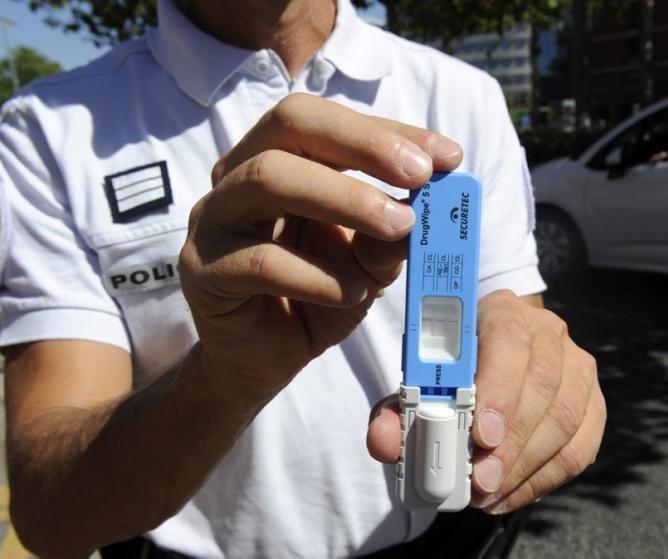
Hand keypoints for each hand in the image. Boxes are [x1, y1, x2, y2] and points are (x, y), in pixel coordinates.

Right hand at [179, 93, 462, 399]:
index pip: (327, 120)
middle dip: (363, 144)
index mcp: (277, 157)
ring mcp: (212, 220)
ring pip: (269, 179)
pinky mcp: (202, 271)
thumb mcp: (368, 262)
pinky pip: (259, 261)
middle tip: (420, 176)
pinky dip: (318, 275)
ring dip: (345, 199)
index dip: (389, 131)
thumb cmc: (319, 293)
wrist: (268, 357)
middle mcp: (237, 175)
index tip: (447, 156)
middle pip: (290, 124)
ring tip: (398, 228)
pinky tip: (355, 292)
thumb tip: (424, 209)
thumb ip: (390, 234)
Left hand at [367, 290, 605, 512]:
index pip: (508, 339)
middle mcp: (547, 331)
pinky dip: (544, 479)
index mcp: (501, 311)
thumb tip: (384, 441)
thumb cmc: (453, 368)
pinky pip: (580, 448)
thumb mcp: (419, 382)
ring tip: (490, 493)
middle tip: (482, 479)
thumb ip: (397, 410)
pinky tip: (510, 495)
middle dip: (512, 440)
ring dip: (526, 464)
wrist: (496, 356)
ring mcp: (578, 365)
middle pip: (543, 383)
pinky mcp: (594, 402)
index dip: (499, 388)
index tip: (480, 435)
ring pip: (567, 418)